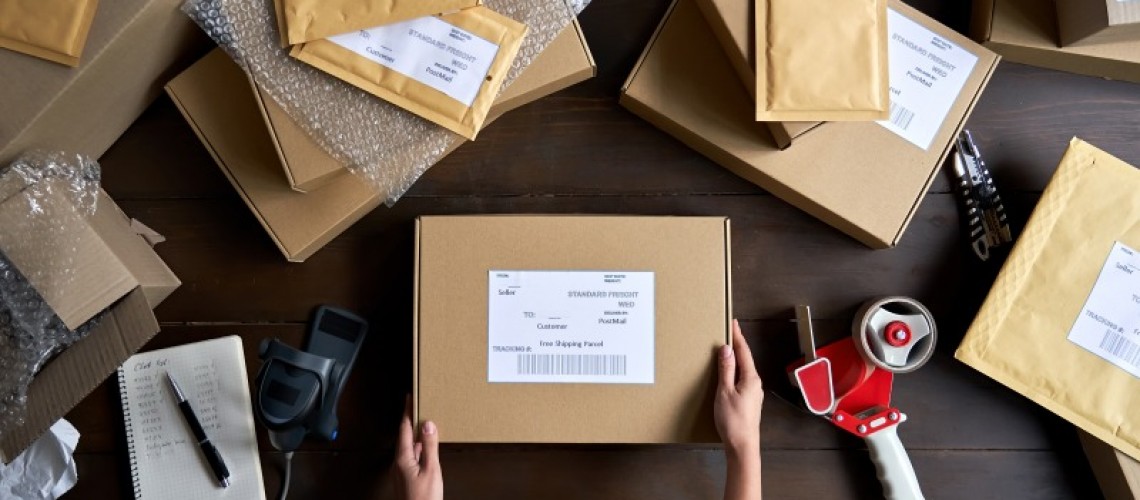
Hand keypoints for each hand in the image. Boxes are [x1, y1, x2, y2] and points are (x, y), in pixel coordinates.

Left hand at [394, 397, 442, 499]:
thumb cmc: (424, 499)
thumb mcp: (431, 470)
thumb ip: (430, 447)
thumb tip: (428, 424)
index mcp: (403, 458)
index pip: (404, 428)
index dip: (407, 412)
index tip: (409, 398)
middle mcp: (399, 462)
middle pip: (405, 436)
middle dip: (411, 421)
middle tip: (418, 406)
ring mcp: (402, 471)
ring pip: (408, 446)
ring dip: (416, 435)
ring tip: (425, 424)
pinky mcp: (406, 478)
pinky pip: (412, 456)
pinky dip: (419, 447)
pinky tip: (426, 448)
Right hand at [714, 319, 762, 457]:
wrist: (742, 445)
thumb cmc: (733, 421)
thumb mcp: (725, 392)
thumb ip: (726, 370)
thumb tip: (726, 350)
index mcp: (751, 378)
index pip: (744, 352)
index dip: (737, 336)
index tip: (733, 323)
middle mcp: (755, 384)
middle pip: (745, 359)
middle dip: (737, 345)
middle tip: (729, 331)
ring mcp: (753, 393)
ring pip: (743, 370)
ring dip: (735, 359)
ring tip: (726, 349)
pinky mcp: (748, 401)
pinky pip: (742, 380)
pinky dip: (735, 371)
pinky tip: (728, 373)